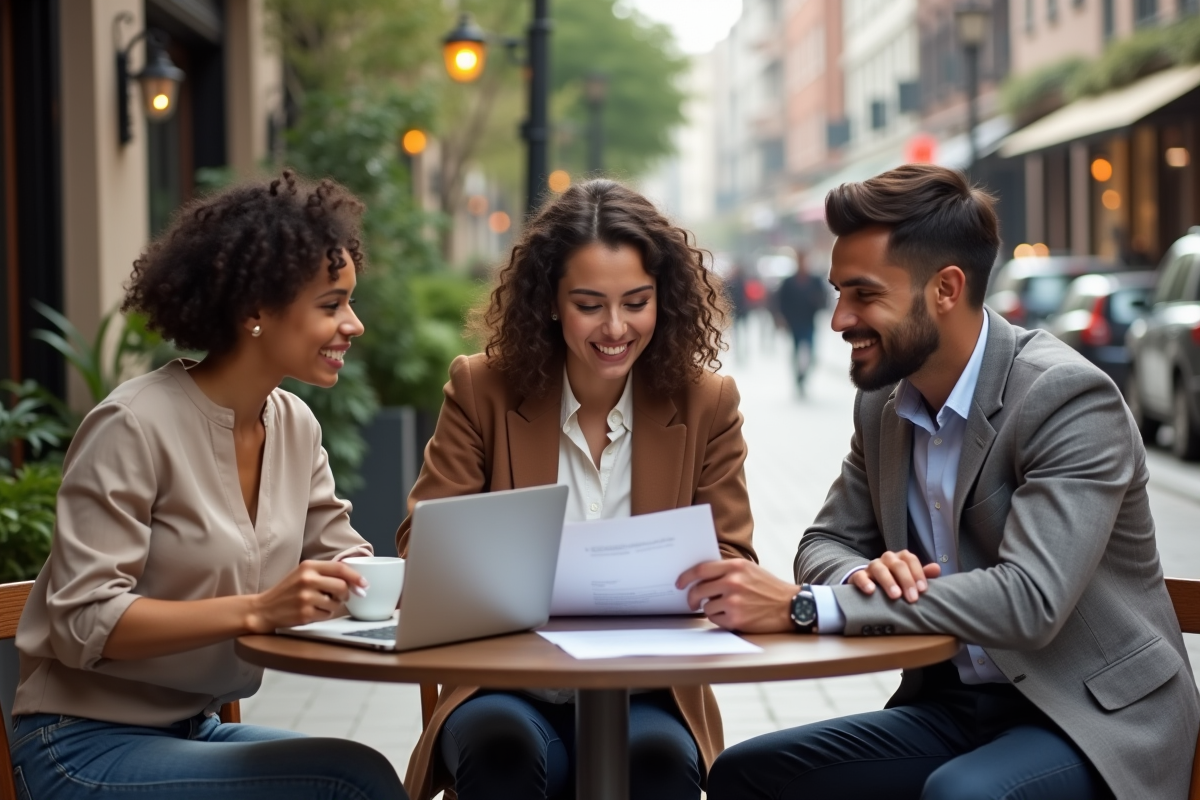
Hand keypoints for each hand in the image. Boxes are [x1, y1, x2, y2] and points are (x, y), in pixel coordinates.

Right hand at [244, 560, 367, 633]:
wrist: (264, 608)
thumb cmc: (287, 591)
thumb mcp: (303, 574)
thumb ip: (325, 573)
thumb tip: (355, 581)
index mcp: (308, 566)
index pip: (340, 568)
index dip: (356, 577)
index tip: (364, 584)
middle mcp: (307, 580)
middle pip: (342, 587)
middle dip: (345, 594)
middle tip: (340, 597)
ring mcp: (305, 597)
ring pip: (336, 603)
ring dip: (333, 606)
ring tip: (319, 604)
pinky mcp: (305, 613)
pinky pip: (327, 615)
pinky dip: (324, 615)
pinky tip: (312, 612)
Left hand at [676, 560, 798, 633]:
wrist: (791, 605)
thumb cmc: (768, 587)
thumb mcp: (749, 570)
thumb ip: (727, 570)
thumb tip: (701, 577)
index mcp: (735, 566)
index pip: (701, 570)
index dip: (686, 577)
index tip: (679, 583)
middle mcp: (733, 582)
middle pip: (698, 590)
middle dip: (692, 597)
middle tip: (691, 602)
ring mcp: (734, 602)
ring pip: (706, 607)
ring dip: (710, 609)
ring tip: (725, 608)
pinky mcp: (736, 619)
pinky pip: (715, 619)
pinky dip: (719, 619)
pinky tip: (732, 616)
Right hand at [848, 550, 940, 602]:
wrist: (870, 583)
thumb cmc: (895, 581)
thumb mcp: (910, 578)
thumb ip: (923, 575)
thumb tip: (937, 568)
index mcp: (900, 558)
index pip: (910, 559)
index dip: (918, 573)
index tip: (923, 590)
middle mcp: (887, 559)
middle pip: (897, 564)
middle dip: (906, 581)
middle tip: (912, 599)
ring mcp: (871, 567)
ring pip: (879, 568)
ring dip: (888, 581)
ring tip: (895, 596)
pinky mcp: (858, 576)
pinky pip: (859, 576)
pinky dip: (865, 582)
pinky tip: (871, 591)